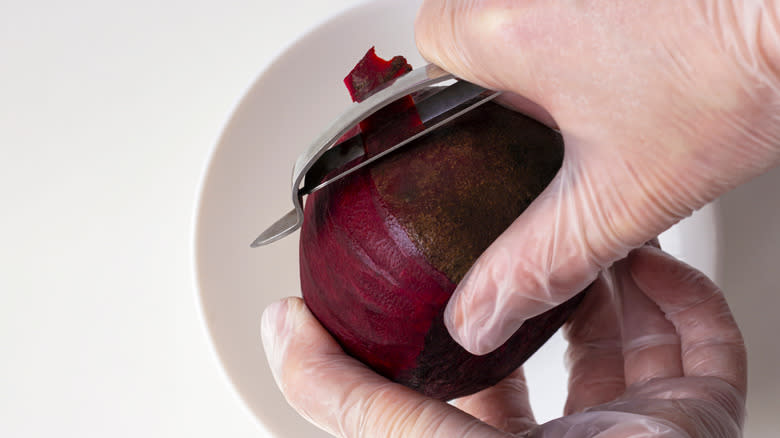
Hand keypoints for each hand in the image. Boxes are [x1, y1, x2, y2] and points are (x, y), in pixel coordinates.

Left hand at [261, 246, 745, 437]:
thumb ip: (343, 394)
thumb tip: (281, 331)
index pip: (484, 385)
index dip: (471, 326)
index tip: (462, 272)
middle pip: (563, 358)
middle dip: (555, 290)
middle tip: (540, 235)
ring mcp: (644, 427)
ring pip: (633, 344)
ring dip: (617, 282)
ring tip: (596, 233)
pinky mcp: (703, 415)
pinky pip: (707, 348)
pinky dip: (687, 300)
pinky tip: (656, 262)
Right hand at [414, 0, 779, 354]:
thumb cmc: (741, 74)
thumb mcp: (621, 195)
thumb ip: (537, 260)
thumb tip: (481, 311)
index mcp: (509, 30)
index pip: (431, 44)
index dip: (459, 91)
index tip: (495, 119)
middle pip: (476, 20)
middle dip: (508, 70)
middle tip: (563, 108)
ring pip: (525, 2)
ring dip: (549, 37)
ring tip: (610, 78)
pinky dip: (589, 15)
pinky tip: (640, 45)